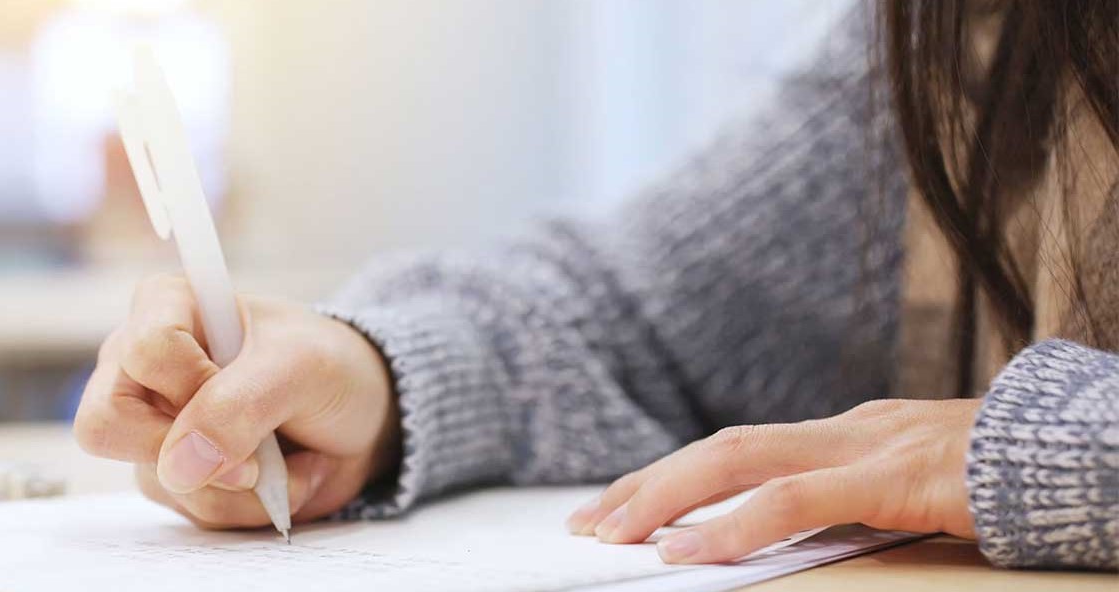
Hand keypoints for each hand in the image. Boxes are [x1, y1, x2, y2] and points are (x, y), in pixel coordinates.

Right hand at [74, 274, 398, 528]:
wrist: (361, 417)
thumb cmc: (328, 367)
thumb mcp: (301, 368)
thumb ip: (239, 405)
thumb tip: (178, 465)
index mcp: (165, 307)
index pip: (143, 352)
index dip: (194, 383)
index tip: (245, 383)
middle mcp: (141, 367)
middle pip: (105, 425)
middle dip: (189, 452)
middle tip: (250, 449)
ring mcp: (153, 426)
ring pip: (160, 481)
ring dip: (239, 485)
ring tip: (285, 458)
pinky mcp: (176, 476)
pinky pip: (190, 511)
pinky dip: (246, 507)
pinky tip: (277, 479)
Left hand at [566, 398, 979, 563]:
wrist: (1089, 451)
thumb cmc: (1015, 481)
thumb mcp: (922, 493)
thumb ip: (860, 504)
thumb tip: (793, 534)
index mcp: (848, 435)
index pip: (736, 450)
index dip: (670, 478)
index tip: (614, 510)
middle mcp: (847, 430)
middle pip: (722, 447)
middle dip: (647, 484)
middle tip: (586, 524)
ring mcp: (871, 446)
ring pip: (741, 459)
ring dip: (668, 497)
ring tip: (615, 535)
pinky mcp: (898, 475)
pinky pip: (797, 499)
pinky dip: (735, 524)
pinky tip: (690, 551)